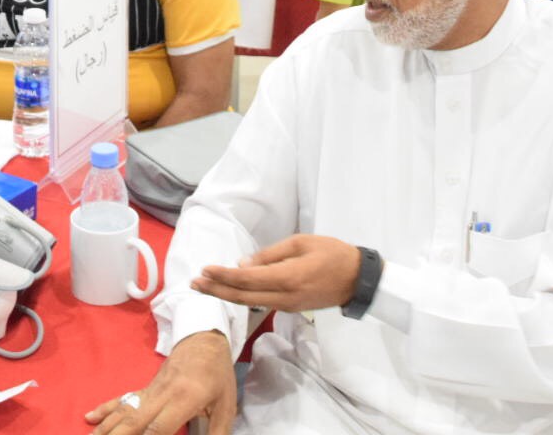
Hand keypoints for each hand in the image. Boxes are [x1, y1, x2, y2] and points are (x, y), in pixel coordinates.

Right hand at [85, 332, 235, 434]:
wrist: (204, 338)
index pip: (158, 427)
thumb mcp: (226, 405)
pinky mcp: (145, 388)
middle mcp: (162, 394)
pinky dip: (105, 409)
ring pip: (124, 410)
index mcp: (184, 399)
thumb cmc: (217, 374)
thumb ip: (218, 432)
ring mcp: (150, 390)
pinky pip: (123, 399)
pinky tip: (89, 417)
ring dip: (105, 427)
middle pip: (134, 420)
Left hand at [193, 234, 361, 312]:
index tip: (204, 270)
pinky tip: (229, 290)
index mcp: (287, 278)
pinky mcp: (291, 308)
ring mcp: (287, 306)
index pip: (247, 280)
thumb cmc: (332, 254)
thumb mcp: (301, 243)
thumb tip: (242, 263)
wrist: (358, 280)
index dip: (223, 276)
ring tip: (205, 287)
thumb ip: (270, 254)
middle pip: (243, 296)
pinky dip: (242, 297)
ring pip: (250, 303)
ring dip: (226, 294)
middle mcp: (284, 297)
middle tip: (194, 283)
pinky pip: (261, 303)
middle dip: (216, 290)